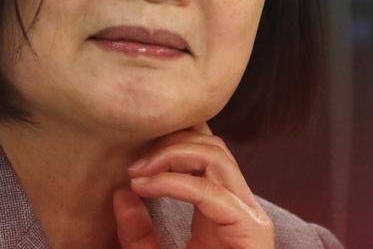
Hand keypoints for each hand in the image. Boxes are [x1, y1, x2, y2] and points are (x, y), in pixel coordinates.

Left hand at [113, 123, 273, 248]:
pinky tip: (147, 188)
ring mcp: (249, 216)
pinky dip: (175, 184)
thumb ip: (138, 234)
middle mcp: (240, 207)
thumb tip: (121, 194)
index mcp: (221, 211)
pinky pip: (212, 193)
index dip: (176, 139)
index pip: (208, 153)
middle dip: (172, 143)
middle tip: (133, 162)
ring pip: (218, 158)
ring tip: (139, 171)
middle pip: (214, 146)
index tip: (133, 156)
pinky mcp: (251, 230)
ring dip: (174, 155)